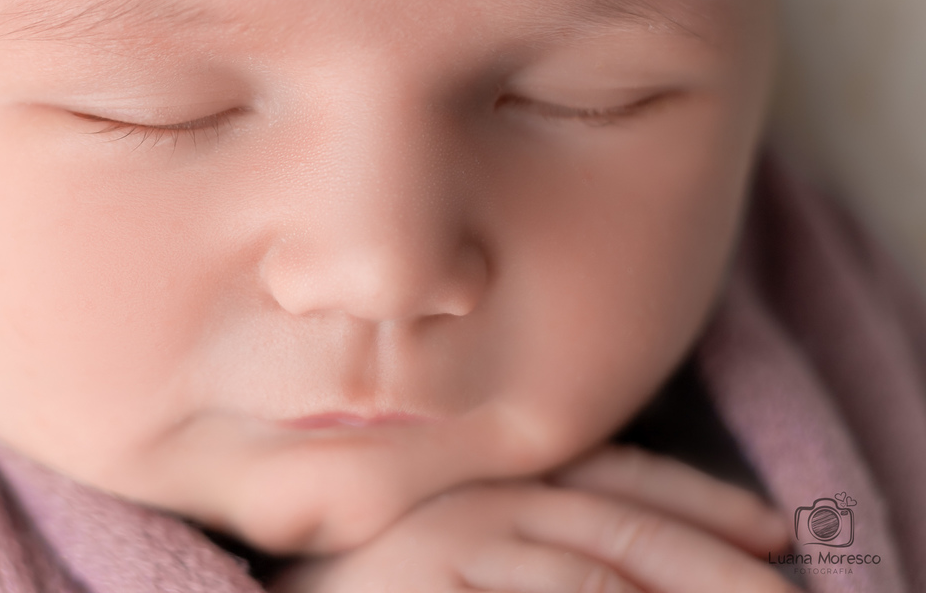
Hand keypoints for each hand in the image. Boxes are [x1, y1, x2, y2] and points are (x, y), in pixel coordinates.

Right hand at [269, 444, 793, 592]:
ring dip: (677, 592)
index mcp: (482, 473)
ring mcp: (446, 544)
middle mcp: (472, 495)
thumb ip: (508, 518)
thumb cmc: (347, 568)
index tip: (774, 530)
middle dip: (717, 562)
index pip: (611, 478)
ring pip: (594, 570)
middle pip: (622, 525)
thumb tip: (607, 553)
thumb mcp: (440, 531)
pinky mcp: (421, 582)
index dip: (700, 502)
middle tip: (790, 592)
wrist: (262, 584)